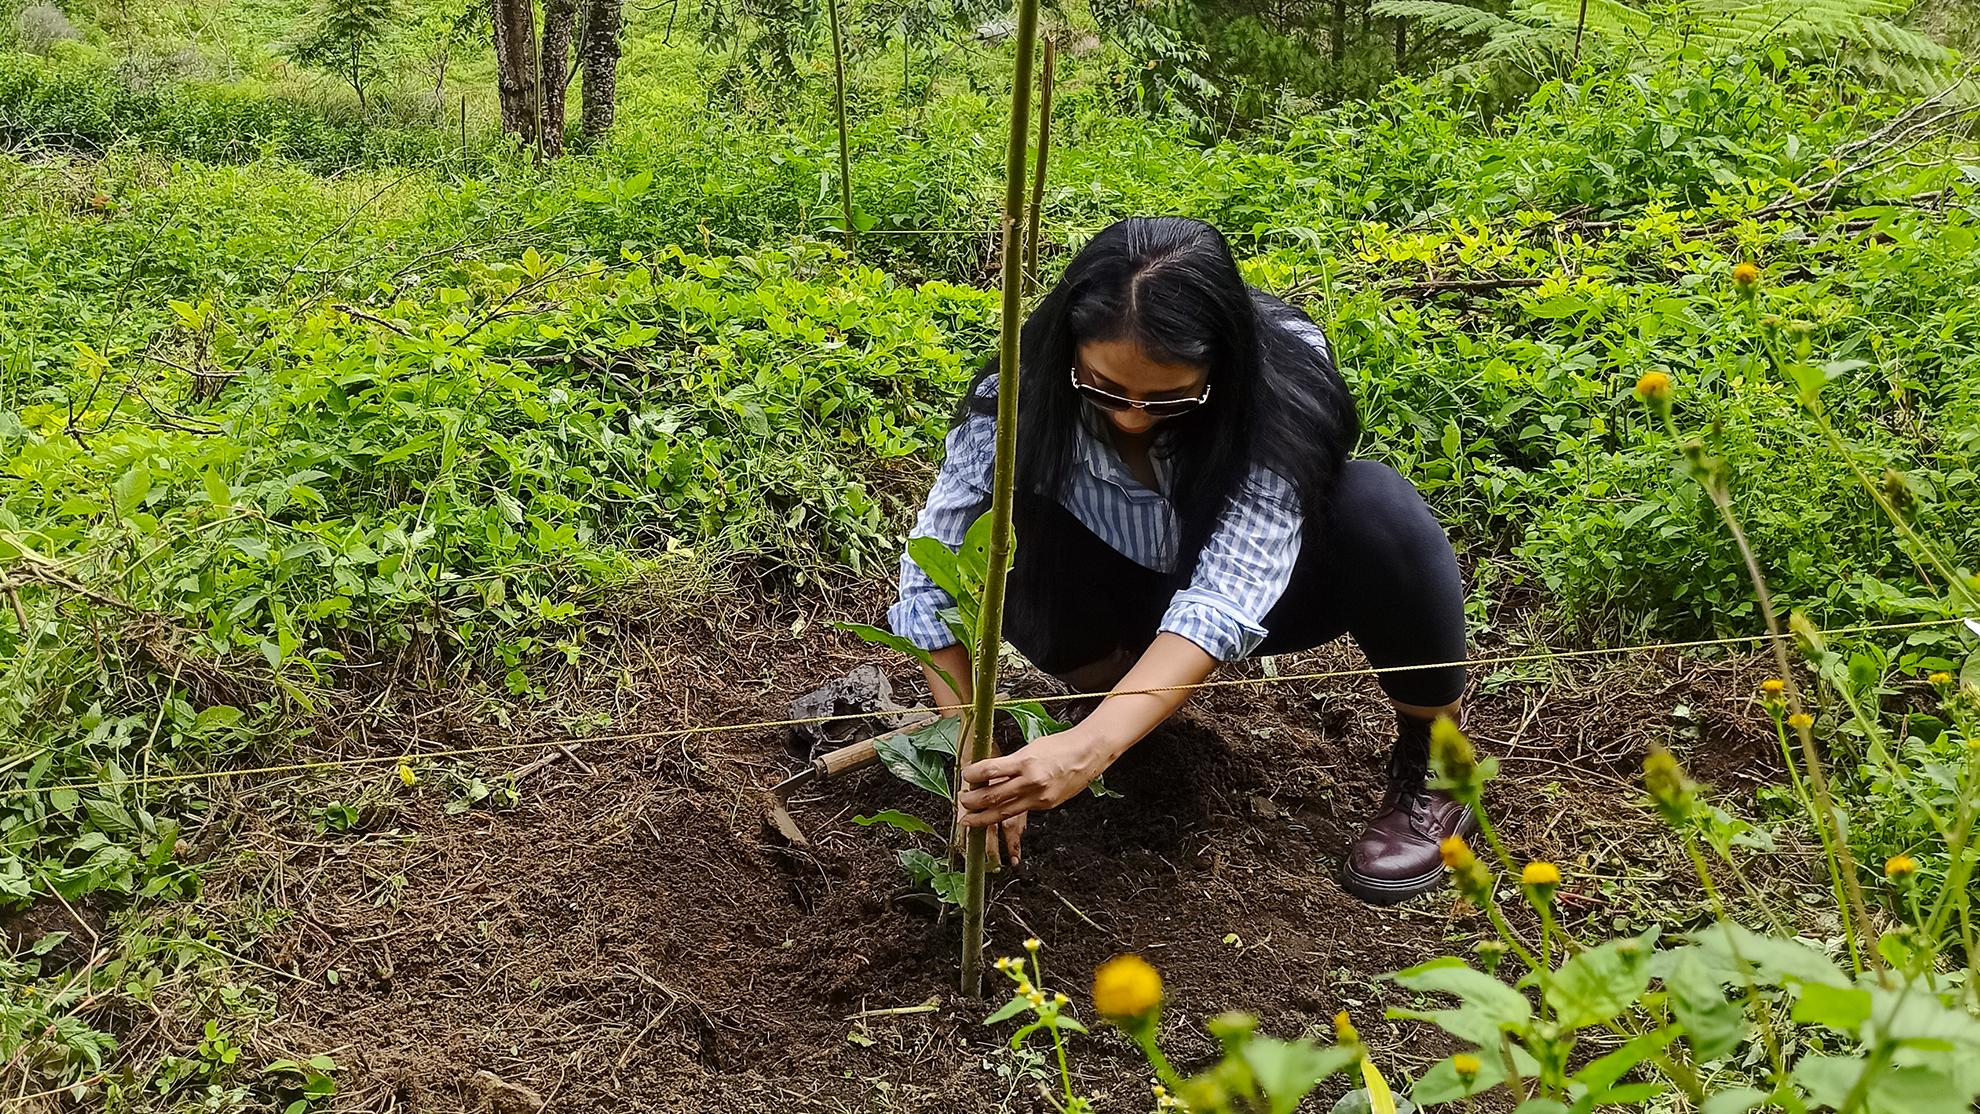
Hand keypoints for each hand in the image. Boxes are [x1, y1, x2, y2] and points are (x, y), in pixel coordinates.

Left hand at [958, 729, 1112, 845]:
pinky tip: (994, 815)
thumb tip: (987, 773)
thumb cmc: (1059, 746)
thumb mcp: (1030, 748)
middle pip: (993, 796)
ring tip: (968, 819)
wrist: (1088, 754)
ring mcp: (1039, 796)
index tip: (965, 775)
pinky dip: (1003, 815)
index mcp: (1025, 761)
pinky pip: (1020, 811)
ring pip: (1003, 812)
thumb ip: (1009, 763)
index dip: (973, 775)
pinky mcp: (1045, 805)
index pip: (990, 770)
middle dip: (972, 801)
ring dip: (982, 817)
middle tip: (961, 801)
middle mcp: (1031, 781)